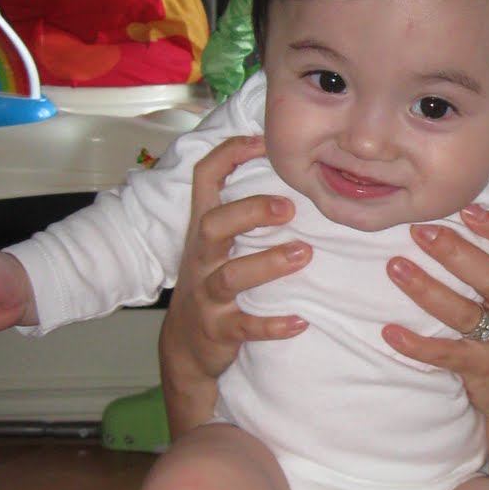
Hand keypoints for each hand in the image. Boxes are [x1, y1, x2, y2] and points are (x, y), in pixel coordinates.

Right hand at [159, 135, 311, 432]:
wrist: (185, 348)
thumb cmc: (212, 285)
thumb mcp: (216, 246)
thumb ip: (241, 214)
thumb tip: (290, 176)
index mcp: (203, 231)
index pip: (205, 179)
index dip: (229, 155)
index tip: (263, 141)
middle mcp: (201, 259)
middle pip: (213, 225)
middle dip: (249, 212)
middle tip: (290, 206)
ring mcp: (206, 296)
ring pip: (230, 276)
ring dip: (267, 264)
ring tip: (303, 254)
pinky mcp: (218, 330)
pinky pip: (244, 326)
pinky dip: (272, 325)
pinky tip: (300, 321)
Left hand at [381, 205, 488, 420]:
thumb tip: (458, 211)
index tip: (469, 208)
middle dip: (455, 253)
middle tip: (421, 230)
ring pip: (463, 314)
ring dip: (427, 290)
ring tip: (395, 267)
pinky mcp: (479, 369)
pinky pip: (446, 355)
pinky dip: (416, 345)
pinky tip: (389, 331)